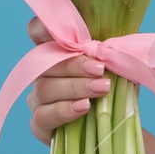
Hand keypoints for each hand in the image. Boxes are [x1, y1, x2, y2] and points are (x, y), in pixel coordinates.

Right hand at [23, 15, 109, 144]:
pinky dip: (64, 111)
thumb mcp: (116, 65)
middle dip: (75, 66)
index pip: (38, 32)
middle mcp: (41, 73)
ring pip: (44, 89)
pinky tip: (84, 107)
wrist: (117, 123)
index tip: (68, 33)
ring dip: (74, 88)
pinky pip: (42, 116)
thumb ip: (109, 52)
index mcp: (56, 53)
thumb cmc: (115, 86)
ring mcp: (37, 99)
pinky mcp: (39, 124)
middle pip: (46, 64)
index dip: (43, 28)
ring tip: (101, 89)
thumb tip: (111, 45)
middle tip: (100, 70)